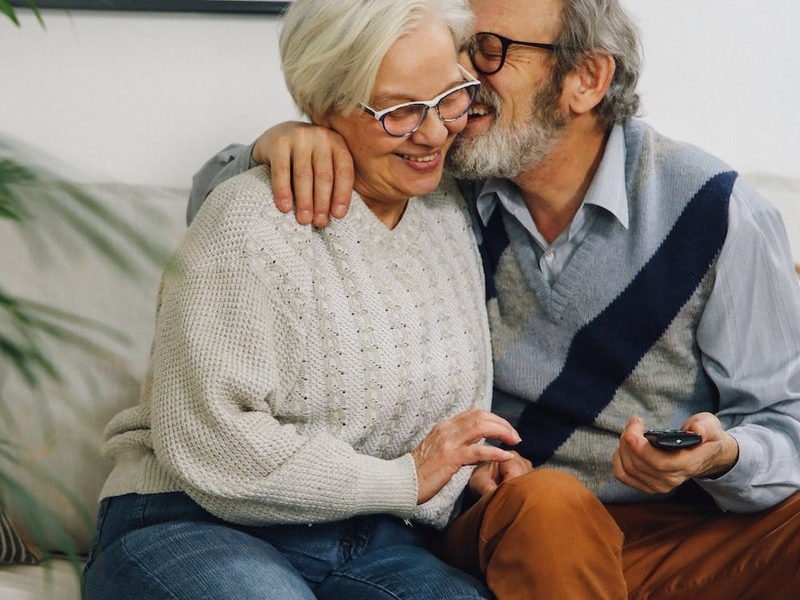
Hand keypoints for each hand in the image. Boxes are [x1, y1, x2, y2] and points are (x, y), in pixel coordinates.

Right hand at [252, 122, 354, 226]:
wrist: (279, 135)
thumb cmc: (309, 157)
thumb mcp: (327, 162)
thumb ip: (336, 180)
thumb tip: (340, 215)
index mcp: (338, 143)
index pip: (344, 172)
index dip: (342, 195)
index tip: (338, 216)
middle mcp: (321, 136)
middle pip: (324, 175)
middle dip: (322, 202)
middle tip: (320, 222)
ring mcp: (299, 136)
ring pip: (303, 175)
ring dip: (304, 200)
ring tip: (304, 220)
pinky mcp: (279, 142)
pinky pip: (281, 171)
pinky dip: (283, 191)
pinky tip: (285, 207)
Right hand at [411, 408, 521, 503]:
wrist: (402, 483)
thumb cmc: (421, 472)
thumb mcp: (439, 450)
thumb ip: (455, 443)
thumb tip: (475, 444)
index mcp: (444, 426)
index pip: (474, 413)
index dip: (494, 419)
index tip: (505, 430)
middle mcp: (446, 429)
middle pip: (481, 416)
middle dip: (502, 424)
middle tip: (515, 436)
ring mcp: (448, 442)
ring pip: (481, 427)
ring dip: (502, 432)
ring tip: (515, 442)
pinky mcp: (450, 458)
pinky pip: (478, 451)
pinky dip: (495, 452)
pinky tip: (506, 456)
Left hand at [613, 413, 739, 494]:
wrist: (706, 454)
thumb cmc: (706, 437)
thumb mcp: (711, 426)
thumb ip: (705, 427)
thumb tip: (696, 429)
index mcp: (688, 465)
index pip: (660, 464)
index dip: (641, 448)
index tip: (634, 428)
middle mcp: (672, 479)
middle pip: (639, 464)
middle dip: (629, 439)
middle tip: (635, 422)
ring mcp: (659, 485)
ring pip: (629, 468)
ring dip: (623, 446)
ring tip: (631, 430)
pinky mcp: (648, 485)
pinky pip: (623, 475)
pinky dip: (618, 459)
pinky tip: (624, 447)